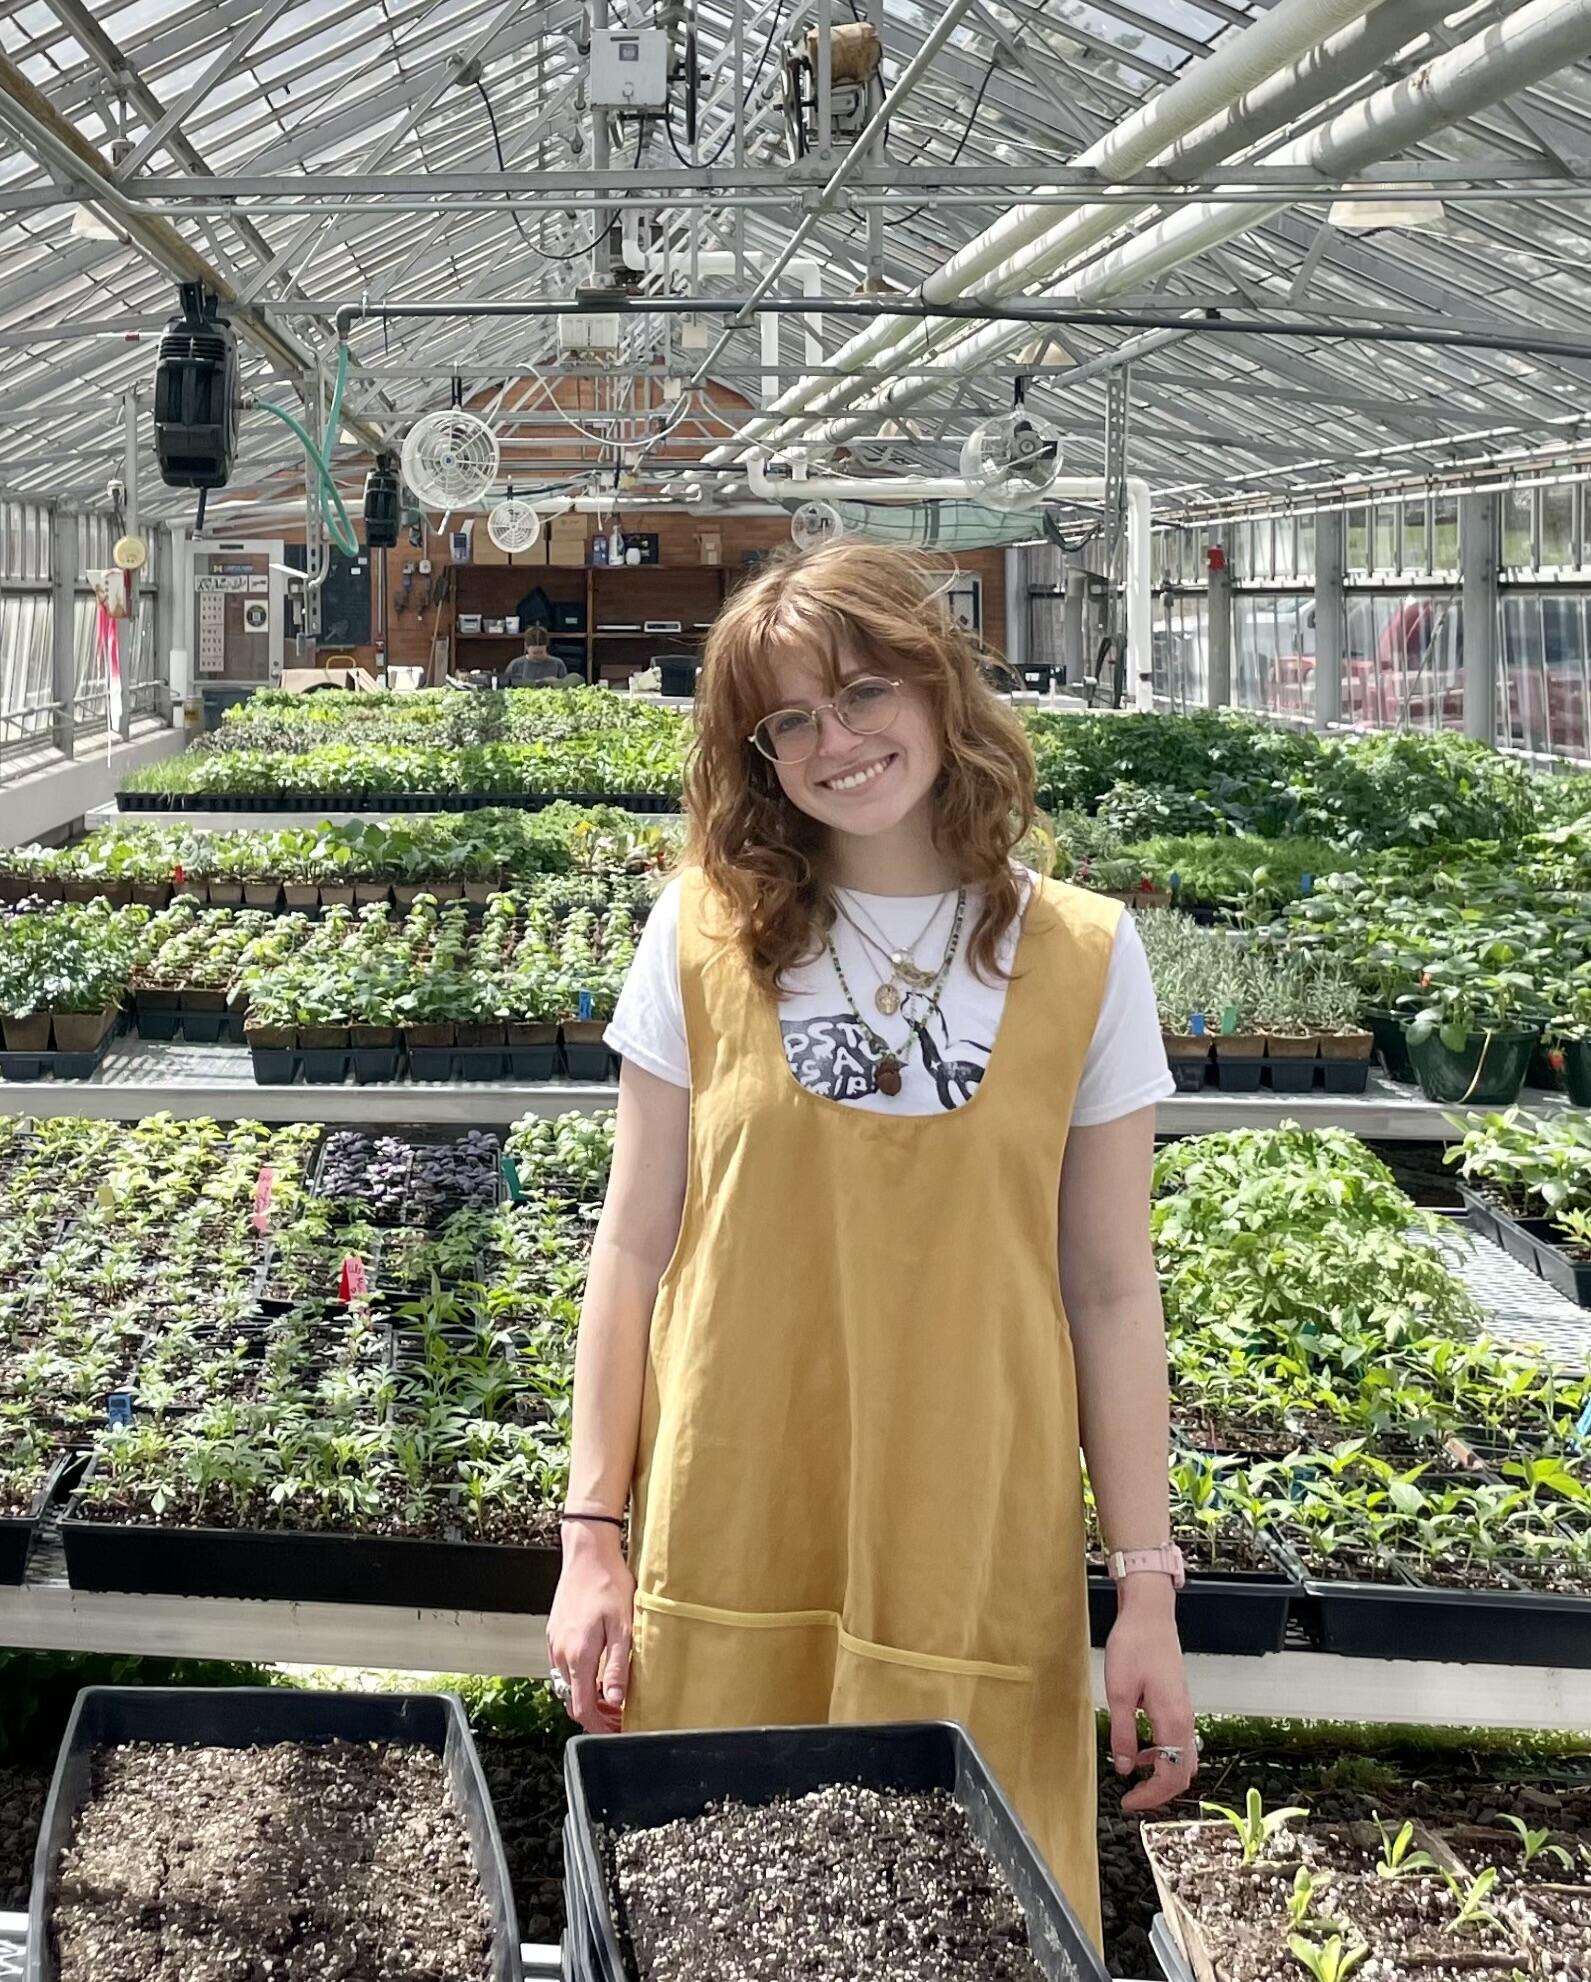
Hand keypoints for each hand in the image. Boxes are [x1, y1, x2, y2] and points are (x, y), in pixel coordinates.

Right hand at [546, 1523, 634, 1732]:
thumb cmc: (608, 1584)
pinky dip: (580, 1677)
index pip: (582, 1708)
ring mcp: (555, 1643)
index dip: (599, 1726)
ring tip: (612, 1694)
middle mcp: (561, 1653)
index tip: (616, 1731)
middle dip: (596, 1713)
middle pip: (573, 1700)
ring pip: (567, 1684)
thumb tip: (616, 1701)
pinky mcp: (554, 1633)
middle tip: (620, 1715)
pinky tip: (598, 1669)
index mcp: (578, 1656)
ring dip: (587, 1695)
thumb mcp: (623, 1627)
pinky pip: (563, 1666)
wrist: (588, 1554)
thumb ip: (617, 1667)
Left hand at [1103, 1578, 1196, 1811]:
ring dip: (1162, 1775)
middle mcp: (1185, 1721)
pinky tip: (1141, 1750)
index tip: (1127, 1804)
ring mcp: (1185, 1713)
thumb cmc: (1134, 1647)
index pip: (1170, 1776)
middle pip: (1182, 1774)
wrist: (1150, 1615)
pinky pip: (1178, 1743)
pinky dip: (1163, 1756)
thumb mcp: (1119, 1693)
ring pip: (1182, 1759)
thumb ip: (1124, 1734)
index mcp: (1173, 1722)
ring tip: (1134, 1778)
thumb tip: (1124, 1769)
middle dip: (1159, 1793)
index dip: (1151, 1797)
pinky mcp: (1179, 1705)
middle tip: (1132, 1799)